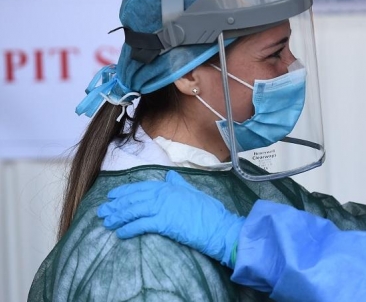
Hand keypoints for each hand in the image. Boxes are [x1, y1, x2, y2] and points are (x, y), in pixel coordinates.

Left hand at [97, 170, 244, 266]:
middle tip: (102, 212)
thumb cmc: (208, 211)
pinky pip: (140, 225)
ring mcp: (163, 207)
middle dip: (116, 205)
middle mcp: (164, 194)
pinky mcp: (163, 222)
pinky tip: (120, 233)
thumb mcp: (193, 192)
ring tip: (108, 223)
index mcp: (169, 186)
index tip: (112, 196)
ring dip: (118, 217)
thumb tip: (170, 175)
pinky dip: (128, 229)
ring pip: (133, 211)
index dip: (124, 192)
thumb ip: (179, 183)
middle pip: (133, 199)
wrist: (218, 225)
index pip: (141, 187)